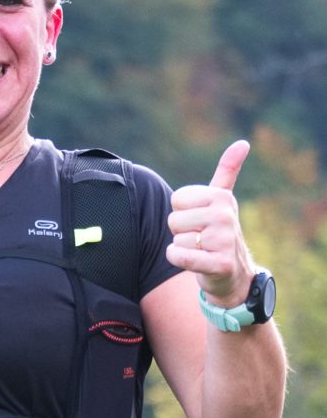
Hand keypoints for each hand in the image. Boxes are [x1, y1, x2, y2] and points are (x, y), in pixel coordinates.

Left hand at [166, 141, 253, 304]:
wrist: (234, 274)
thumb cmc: (220, 233)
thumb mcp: (223, 200)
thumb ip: (227, 171)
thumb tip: (243, 142)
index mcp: (221, 197)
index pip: (177, 200)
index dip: (182, 213)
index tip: (200, 220)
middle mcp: (225, 215)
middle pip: (174, 220)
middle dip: (182, 232)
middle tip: (201, 239)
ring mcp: (224, 240)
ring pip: (177, 240)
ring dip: (184, 249)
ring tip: (203, 251)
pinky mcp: (220, 264)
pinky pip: (180, 257)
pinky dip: (179, 260)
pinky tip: (194, 261)